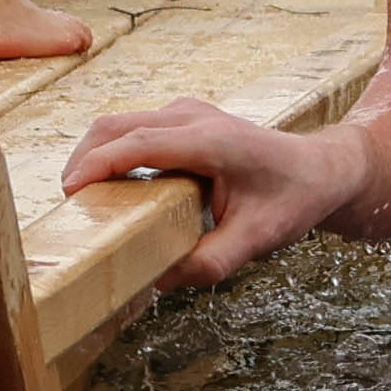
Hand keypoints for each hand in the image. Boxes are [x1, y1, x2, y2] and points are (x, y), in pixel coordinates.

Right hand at [64, 95, 352, 285]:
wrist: (322, 169)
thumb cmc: (294, 199)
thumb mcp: (257, 240)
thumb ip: (210, 262)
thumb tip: (160, 278)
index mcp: (210, 140)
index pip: (136, 144)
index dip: (96, 166)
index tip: (70, 194)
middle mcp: (193, 116)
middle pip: (114, 125)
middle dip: (82, 161)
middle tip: (69, 208)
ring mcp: (187, 112)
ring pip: (119, 123)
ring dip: (94, 156)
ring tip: (84, 202)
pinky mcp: (184, 118)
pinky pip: (134, 129)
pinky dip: (112, 153)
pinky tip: (113, 189)